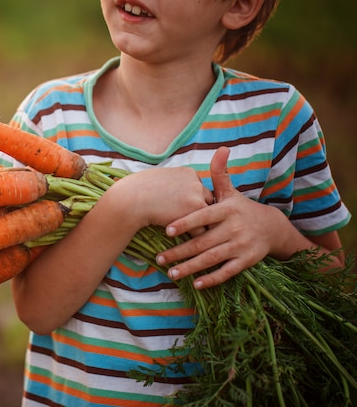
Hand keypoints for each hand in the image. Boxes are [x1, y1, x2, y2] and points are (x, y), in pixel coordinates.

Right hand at [106, 166, 214, 230]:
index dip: (192, 200)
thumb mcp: (161, 178)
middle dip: (200, 212)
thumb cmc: (139, 189)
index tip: (184, 209)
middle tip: (197, 224)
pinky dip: (193, 236)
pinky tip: (185, 242)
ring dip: (199, 225)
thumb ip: (174, 183)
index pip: (199, 189)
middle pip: (207, 201)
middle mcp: (196, 183)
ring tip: (196, 237)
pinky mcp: (194, 213)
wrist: (131, 200)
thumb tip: (178, 195)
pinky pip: (201, 229)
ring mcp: (197, 198)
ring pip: (206, 216)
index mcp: (189, 173)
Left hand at [156, 147, 292, 288]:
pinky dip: (212, 279)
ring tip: (171, 272)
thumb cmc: (242, 208)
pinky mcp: (247, 261)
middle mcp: (234, 228)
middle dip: (179, 251)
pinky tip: (196, 284)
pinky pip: (227, 272)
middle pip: (202, 242)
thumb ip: (221, 174)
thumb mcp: (231, 192)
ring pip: (211, 258)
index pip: (202, 216)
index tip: (166, 230)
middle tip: (159, 259)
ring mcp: (241, 246)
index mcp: (227, 209)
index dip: (185, 223)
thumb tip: (221, 149)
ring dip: (190, 267)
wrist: (273, 228)